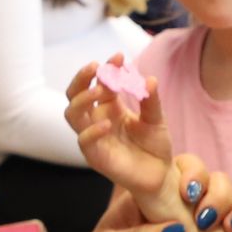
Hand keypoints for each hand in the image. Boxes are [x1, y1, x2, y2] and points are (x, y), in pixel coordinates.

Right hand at [63, 64, 174, 202]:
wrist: (160, 174)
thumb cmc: (154, 144)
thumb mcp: (157, 118)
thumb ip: (151, 100)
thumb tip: (150, 79)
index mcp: (110, 105)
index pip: (100, 81)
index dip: (107, 67)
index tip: (119, 56)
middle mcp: (97, 118)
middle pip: (75, 94)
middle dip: (82, 78)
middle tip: (96, 66)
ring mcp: (93, 136)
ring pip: (72, 114)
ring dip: (82, 99)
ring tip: (99, 90)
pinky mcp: (95, 155)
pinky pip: (84, 141)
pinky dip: (92, 130)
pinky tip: (106, 124)